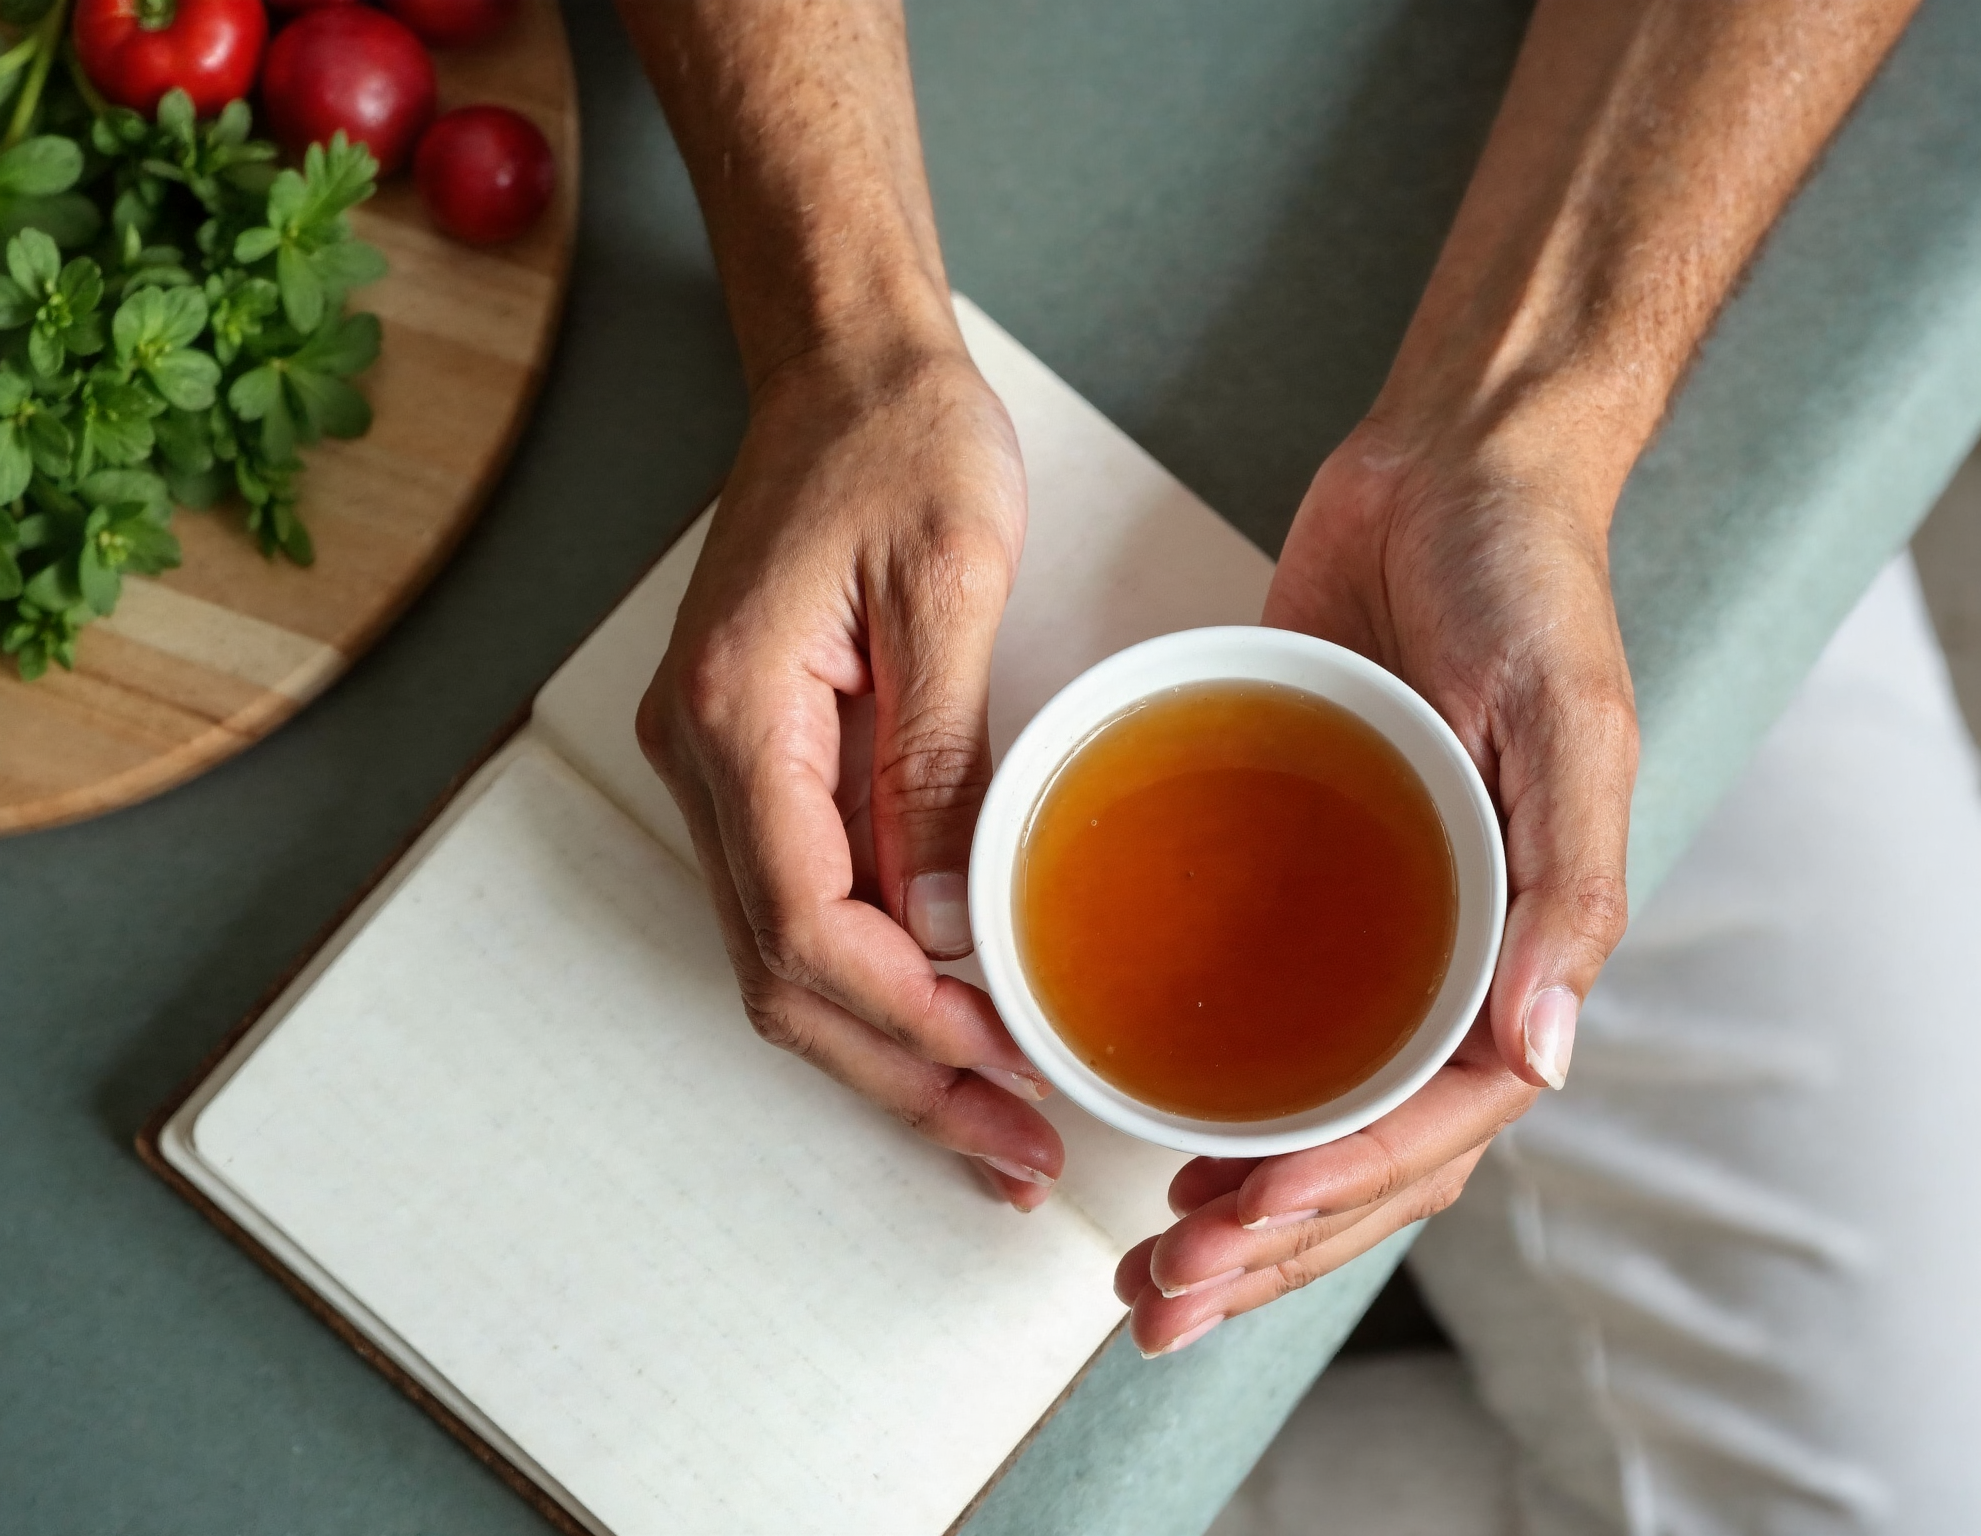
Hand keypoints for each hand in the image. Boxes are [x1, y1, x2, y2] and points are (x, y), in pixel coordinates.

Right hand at [636, 337, 1064, 1208]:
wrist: (842, 370)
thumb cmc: (901, 442)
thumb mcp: (948, 582)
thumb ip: (940, 756)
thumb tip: (953, 920)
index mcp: (738, 713)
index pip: (808, 926)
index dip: (908, 1022)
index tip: (1008, 1071)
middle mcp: (701, 756)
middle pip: (782, 976)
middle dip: (898, 1075)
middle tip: (1012, 1150)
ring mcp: (716, 765)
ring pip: (783, 958)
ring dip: (885, 1046)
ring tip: (994, 1114)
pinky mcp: (751, 761)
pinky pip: (800, 904)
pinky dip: (873, 980)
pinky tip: (950, 1015)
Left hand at [1116, 420, 1639, 1350]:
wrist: (1449, 473)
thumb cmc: (1529, 584)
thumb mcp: (1568, 718)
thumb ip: (1565, 886)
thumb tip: (1541, 1055)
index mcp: (1516, 948)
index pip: (1431, 1123)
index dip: (1337, 1188)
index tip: (1231, 1216)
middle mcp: (1441, 959)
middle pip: (1360, 1149)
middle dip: (1267, 1242)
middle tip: (1158, 1298)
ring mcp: (1363, 926)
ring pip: (1303, 1106)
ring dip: (1231, 1200)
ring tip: (1146, 1264)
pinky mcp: (1291, 871)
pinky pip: (1253, 1004)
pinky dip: (1208, 1081)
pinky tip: (1139, 1113)